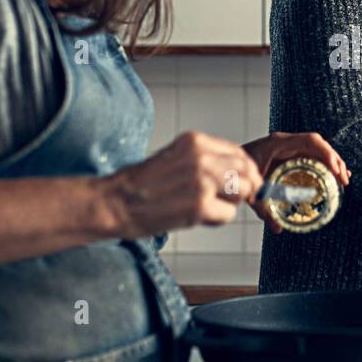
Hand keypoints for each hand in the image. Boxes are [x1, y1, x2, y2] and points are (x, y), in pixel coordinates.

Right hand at [103, 131, 263, 236]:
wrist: (116, 202)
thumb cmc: (141, 183)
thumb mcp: (176, 156)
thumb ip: (206, 160)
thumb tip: (237, 172)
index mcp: (195, 141)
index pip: (239, 152)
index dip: (246, 170)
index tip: (245, 181)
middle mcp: (201, 157)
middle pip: (246, 171)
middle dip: (245, 187)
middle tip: (235, 198)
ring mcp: (202, 181)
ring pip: (242, 192)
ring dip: (230, 203)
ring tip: (208, 206)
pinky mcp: (199, 206)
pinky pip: (228, 214)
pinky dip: (217, 219)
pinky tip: (198, 217)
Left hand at [242, 131, 350, 232]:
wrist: (227, 166)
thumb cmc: (237, 174)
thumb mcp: (252, 192)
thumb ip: (264, 210)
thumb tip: (278, 229)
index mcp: (279, 143)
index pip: (310, 141)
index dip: (327, 154)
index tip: (335, 171)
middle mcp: (286, 142)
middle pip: (319, 145)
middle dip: (335, 161)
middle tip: (344, 180)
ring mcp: (289, 147)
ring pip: (318, 150)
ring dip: (333, 163)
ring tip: (344, 180)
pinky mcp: (289, 154)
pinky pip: (311, 156)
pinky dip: (324, 165)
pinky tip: (334, 176)